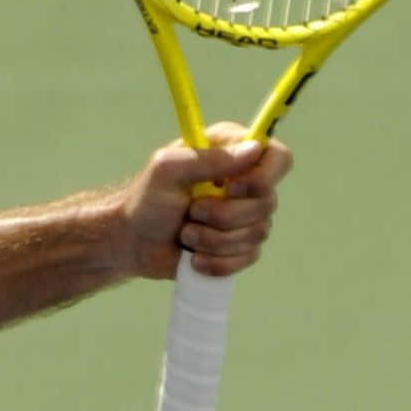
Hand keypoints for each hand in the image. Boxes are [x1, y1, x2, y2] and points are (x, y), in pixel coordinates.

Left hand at [120, 123, 293, 279]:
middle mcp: (245, 182)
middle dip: (224, 215)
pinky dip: (218, 261)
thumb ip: (207, 159)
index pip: (277, 157)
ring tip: (185, 234)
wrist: (132, 242)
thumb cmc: (146, 200)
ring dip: (215, 239)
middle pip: (268, 202)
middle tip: (191, 211)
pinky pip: (249, 257)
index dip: (263, 176)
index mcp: (231, 152)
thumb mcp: (167, 170)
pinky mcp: (240, 245)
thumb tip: (253, 149)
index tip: (230, 188)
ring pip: (258, 233)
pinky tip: (194, 258)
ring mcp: (245, 215)